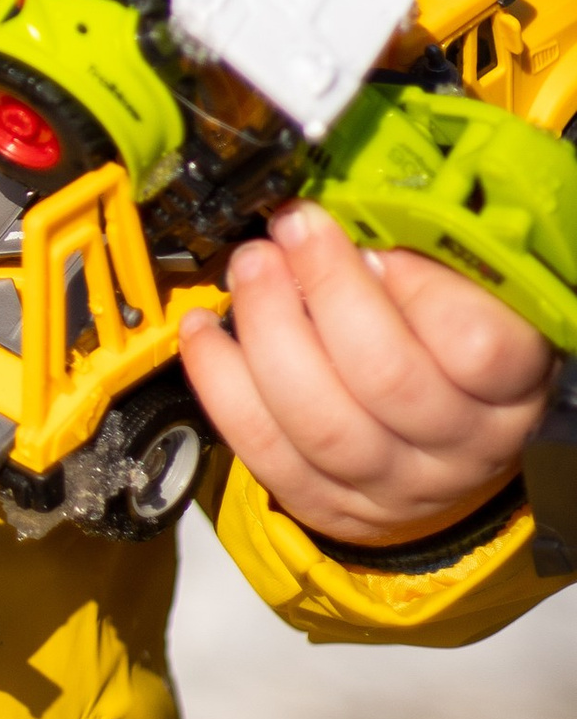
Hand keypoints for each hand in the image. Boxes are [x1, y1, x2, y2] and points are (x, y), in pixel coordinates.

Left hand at [175, 200, 555, 548]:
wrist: (445, 442)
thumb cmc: (456, 350)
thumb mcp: (473, 300)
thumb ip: (433, 261)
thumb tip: (360, 215)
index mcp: (510, 388)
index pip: (476, 347)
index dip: (417, 287)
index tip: (377, 241)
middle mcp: (458, 447)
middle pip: (386, 379)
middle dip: (324, 288)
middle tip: (292, 229)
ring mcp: (392, 484)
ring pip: (320, 421)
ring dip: (268, 330)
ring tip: (250, 266)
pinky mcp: (329, 503)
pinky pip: (264, 449)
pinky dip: (223, 384)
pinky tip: (207, 330)